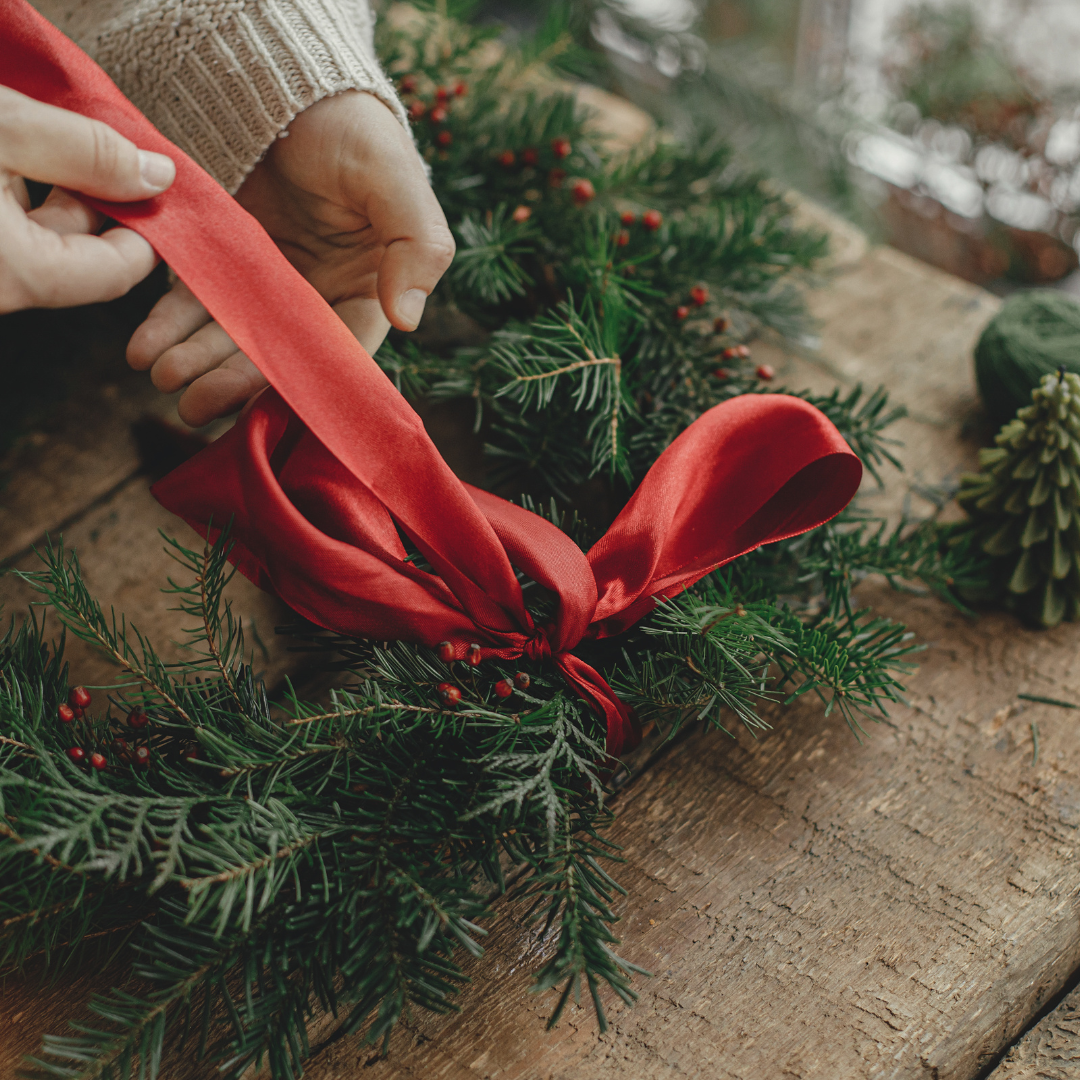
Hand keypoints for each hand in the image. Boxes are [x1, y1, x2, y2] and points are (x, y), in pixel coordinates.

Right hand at [0, 86, 174, 312]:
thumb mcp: (2, 126)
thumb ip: (87, 151)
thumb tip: (156, 175)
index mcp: (16, 276)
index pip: (118, 272)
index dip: (145, 227)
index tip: (153, 183)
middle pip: (74, 257)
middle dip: (95, 201)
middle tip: (102, 148)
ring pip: (33, 242)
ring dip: (50, 192)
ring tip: (45, 135)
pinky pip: (1, 235)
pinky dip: (11, 195)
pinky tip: (9, 152)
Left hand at [127, 90, 454, 426]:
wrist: (288, 81)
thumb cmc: (352, 129)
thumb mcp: (394, 179)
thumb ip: (417, 244)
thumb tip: (408, 318)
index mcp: (368, 289)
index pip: (340, 351)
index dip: (306, 381)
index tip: (270, 403)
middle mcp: (317, 295)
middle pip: (276, 352)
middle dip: (233, 380)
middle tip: (192, 404)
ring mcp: (266, 280)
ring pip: (230, 332)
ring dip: (195, 360)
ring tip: (159, 376)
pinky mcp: (223, 258)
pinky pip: (195, 297)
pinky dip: (170, 322)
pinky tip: (144, 343)